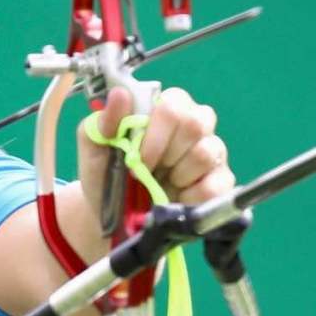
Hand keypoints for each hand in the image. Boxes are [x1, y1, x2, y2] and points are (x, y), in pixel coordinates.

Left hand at [77, 86, 235, 221]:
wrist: (112, 220)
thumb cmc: (105, 176)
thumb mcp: (94, 150)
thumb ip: (102, 122)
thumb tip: (119, 95)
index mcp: (163, 111)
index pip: (174, 102)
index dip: (156, 130)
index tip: (137, 156)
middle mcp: (194, 127)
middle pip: (196, 123)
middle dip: (166, 152)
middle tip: (147, 171)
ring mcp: (211, 154)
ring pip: (206, 153)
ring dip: (176, 175)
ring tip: (160, 185)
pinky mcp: (221, 183)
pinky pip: (215, 185)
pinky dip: (190, 197)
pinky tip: (175, 201)